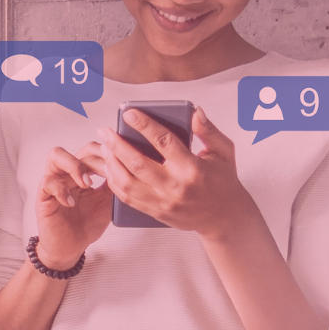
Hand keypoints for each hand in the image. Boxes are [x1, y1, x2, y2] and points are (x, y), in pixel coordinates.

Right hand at [33, 142, 111, 270]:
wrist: (71, 248)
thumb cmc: (86, 225)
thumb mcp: (108, 202)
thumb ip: (115, 184)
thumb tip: (129, 168)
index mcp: (82, 173)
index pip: (92, 151)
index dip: (106, 154)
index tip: (118, 166)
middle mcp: (67, 174)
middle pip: (77, 149)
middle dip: (95, 159)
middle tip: (106, 174)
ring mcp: (54, 183)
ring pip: (56, 155)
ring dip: (75, 166)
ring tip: (87, 184)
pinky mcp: (43, 197)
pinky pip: (47, 182)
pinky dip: (61, 190)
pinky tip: (71, 202)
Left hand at [98, 108, 257, 238]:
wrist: (224, 217)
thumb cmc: (223, 180)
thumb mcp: (224, 152)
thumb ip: (208, 130)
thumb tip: (195, 112)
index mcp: (193, 168)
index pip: (164, 142)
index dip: (144, 125)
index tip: (129, 113)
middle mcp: (176, 186)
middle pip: (138, 163)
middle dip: (117, 145)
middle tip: (105, 131)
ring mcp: (164, 202)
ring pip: (128, 183)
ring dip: (112, 164)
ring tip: (104, 149)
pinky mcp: (157, 212)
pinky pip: (129, 199)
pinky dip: (115, 183)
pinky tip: (110, 169)